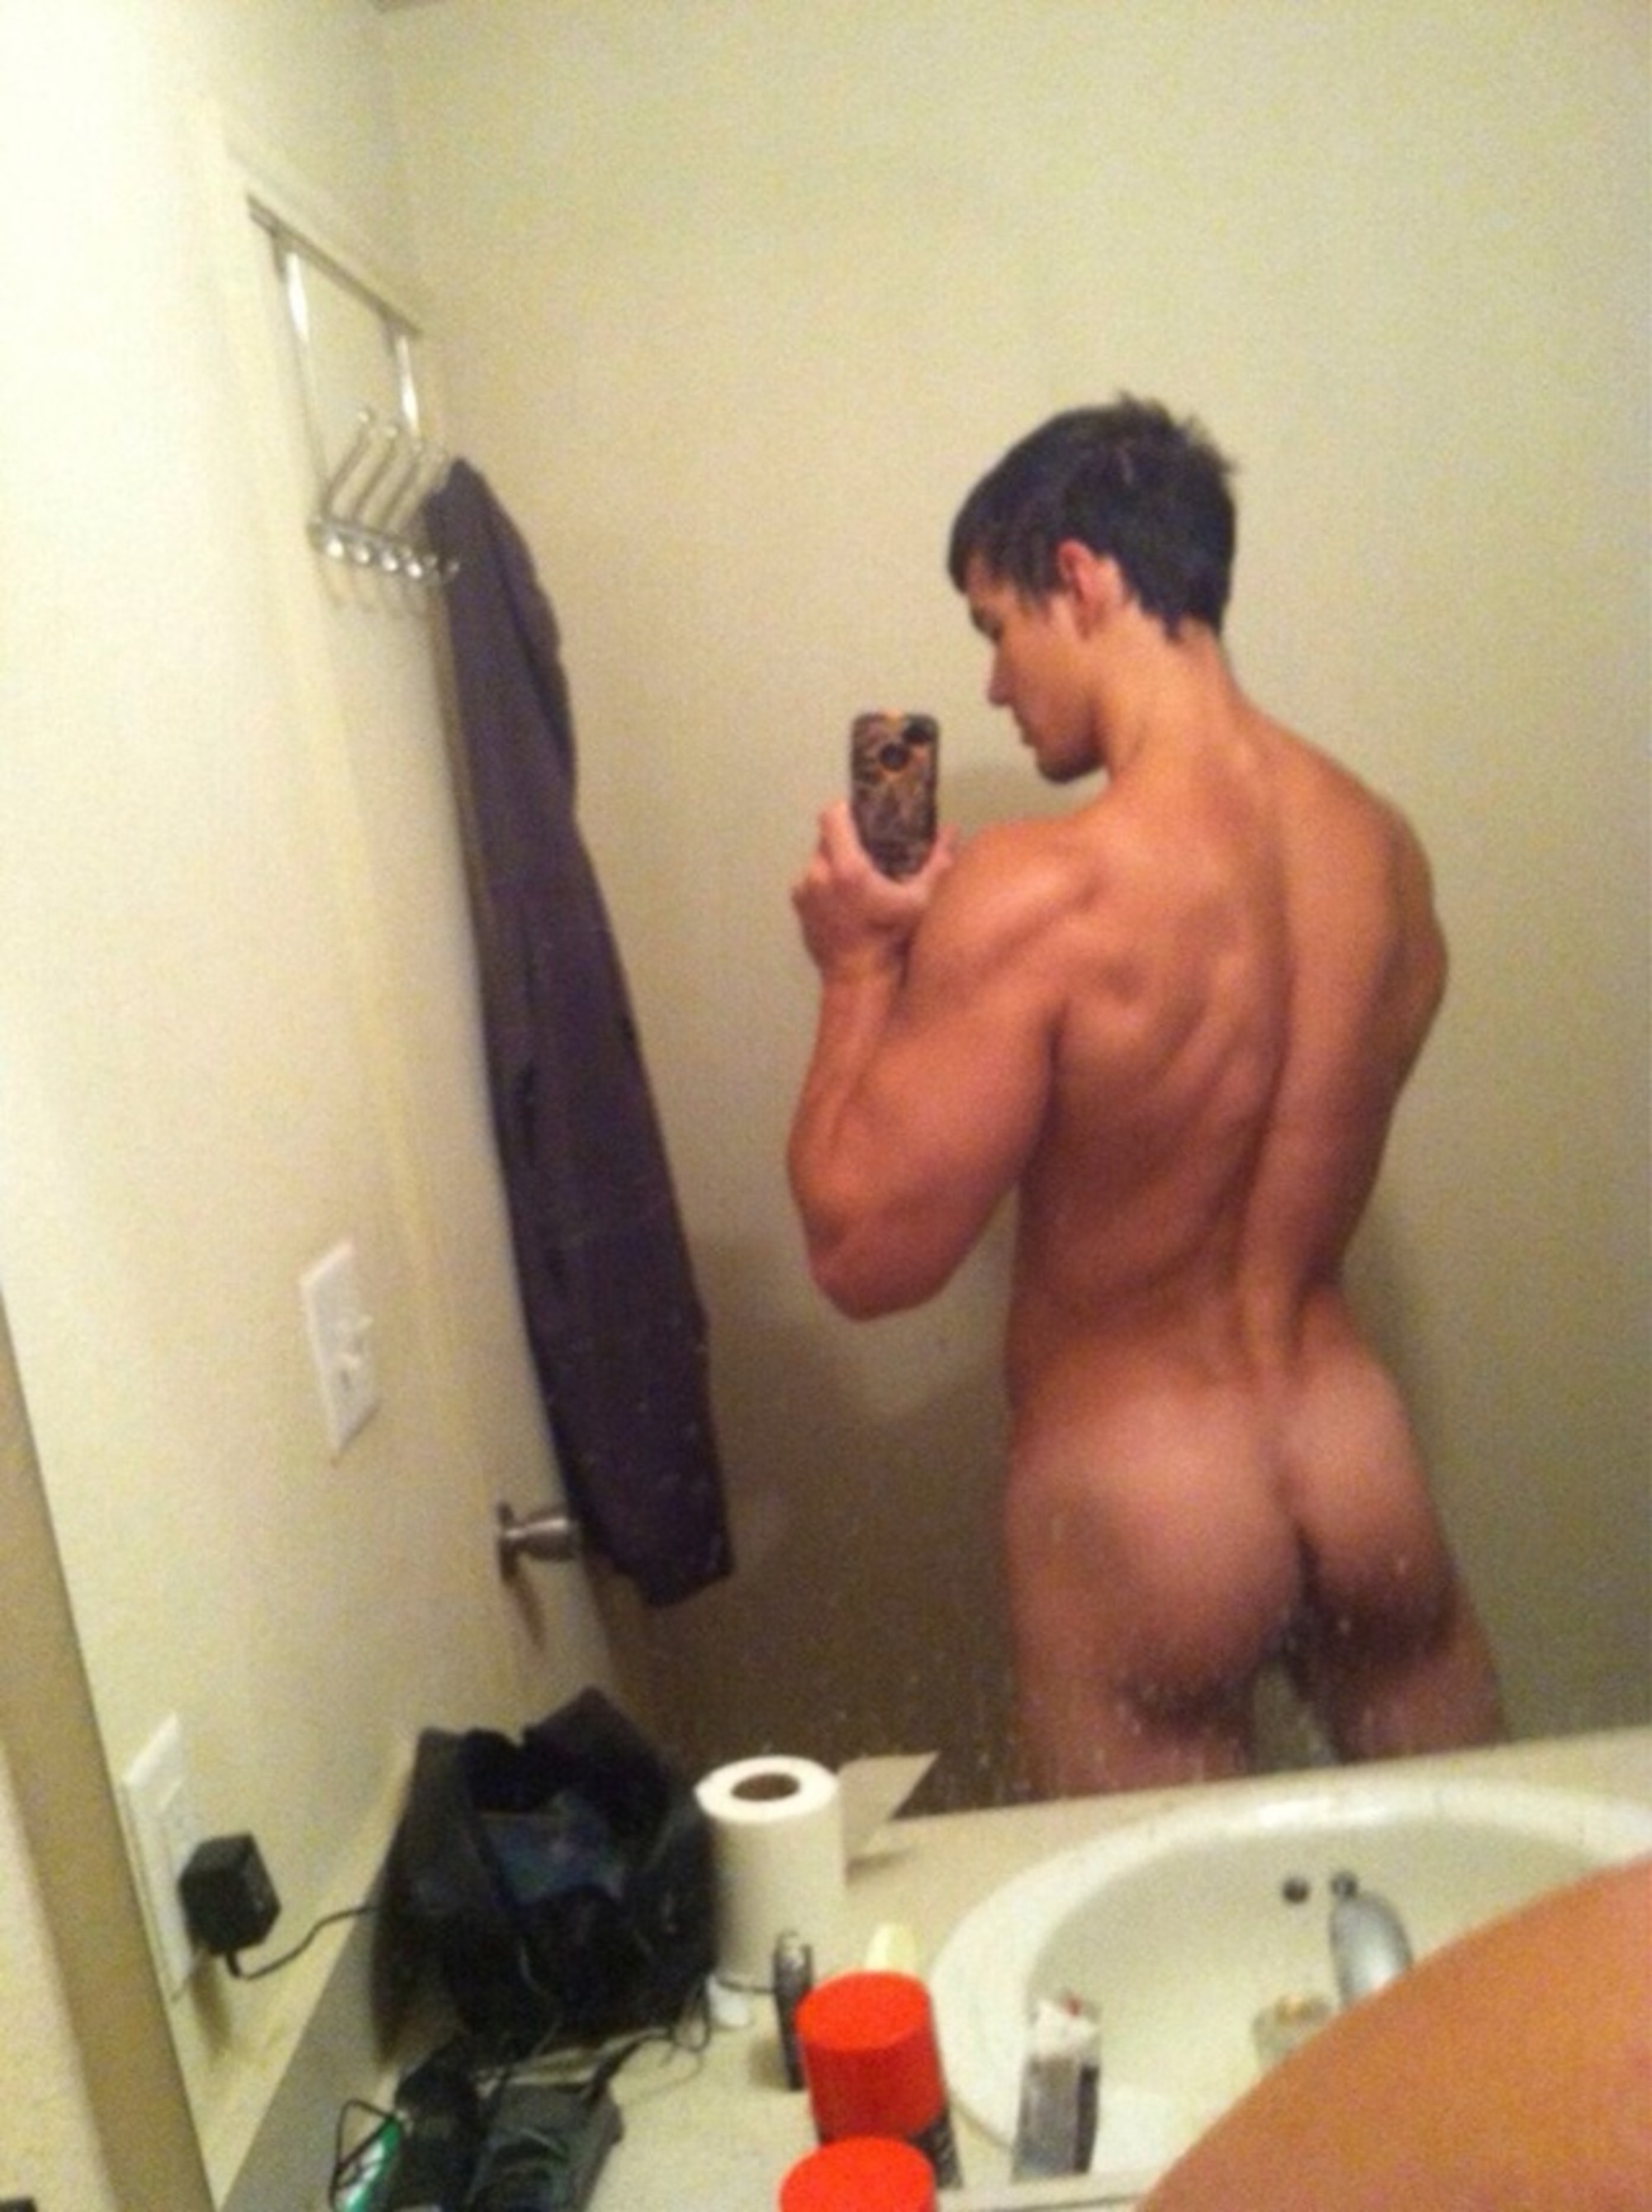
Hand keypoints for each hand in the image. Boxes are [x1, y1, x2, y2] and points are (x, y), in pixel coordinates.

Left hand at [791, 800, 956, 977]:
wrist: (859, 979)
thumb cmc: (891, 941)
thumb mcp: (921, 902)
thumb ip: (937, 863)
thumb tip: (951, 831)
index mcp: (846, 868)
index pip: (832, 815)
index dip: (846, 809)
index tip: (862, 816)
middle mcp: (818, 875)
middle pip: (825, 836)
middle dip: (845, 839)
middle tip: (867, 850)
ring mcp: (804, 892)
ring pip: (817, 859)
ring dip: (834, 862)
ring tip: (857, 880)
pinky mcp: (799, 908)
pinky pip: (810, 882)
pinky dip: (825, 883)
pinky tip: (845, 900)